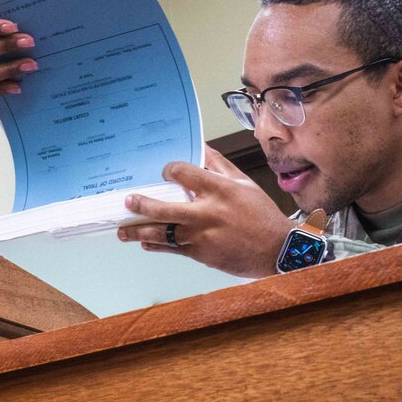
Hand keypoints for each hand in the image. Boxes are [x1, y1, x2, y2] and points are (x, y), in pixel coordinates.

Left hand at [116, 146, 293, 277]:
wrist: (278, 250)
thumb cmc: (262, 215)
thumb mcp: (244, 183)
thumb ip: (219, 165)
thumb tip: (201, 147)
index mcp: (219, 190)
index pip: (183, 173)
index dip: (169, 170)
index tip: (164, 172)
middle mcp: (207, 213)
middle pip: (165, 209)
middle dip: (142, 205)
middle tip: (128, 202)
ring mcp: (202, 236)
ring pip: (163, 233)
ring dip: (140, 232)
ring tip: (124, 230)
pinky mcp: (202, 255)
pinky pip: (173, 250)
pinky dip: (157, 246)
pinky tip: (145, 244)